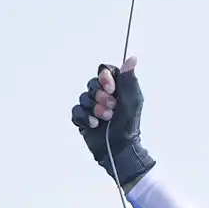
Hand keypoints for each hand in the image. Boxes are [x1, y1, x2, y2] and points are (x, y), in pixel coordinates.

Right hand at [70, 56, 156, 187]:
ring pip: (83, 97)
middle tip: (112, 108)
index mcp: (116, 88)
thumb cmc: (130, 125)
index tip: (111, 88)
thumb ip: (129, 80)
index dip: (105, 77)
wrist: (121, 149)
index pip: (104, 70)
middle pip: (92, 83)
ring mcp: (91, 106)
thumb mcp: (132, 100)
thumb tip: (132, 58)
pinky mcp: (82, 118)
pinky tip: (95, 125)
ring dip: (95, 109)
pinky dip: (85, 117)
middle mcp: (102, 94)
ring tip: (106, 119)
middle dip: (101, 96)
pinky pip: (76, 111)